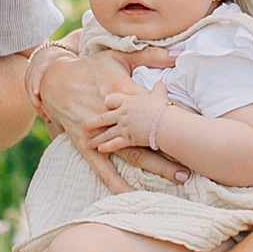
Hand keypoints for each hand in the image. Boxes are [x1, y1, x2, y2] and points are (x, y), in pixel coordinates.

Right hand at [39, 49, 187, 185]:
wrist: (54, 80)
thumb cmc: (90, 67)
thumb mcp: (119, 56)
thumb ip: (151, 55)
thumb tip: (179, 55)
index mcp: (125, 93)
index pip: (157, 109)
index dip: (177, 119)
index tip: (198, 128)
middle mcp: (115, 117)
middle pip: (149, 138)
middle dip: (171, 152)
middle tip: (193, 164)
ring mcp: (101, 134)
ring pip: (132, 155)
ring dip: (154, 167)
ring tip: (177, 178)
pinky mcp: (86, 145)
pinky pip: (103, 169)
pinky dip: (116, 183)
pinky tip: (131, 196)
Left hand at [92, 79, 167, 156]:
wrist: (165, 122)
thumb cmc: (162, 107)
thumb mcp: (159, 94)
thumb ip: (158, 88)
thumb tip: (160, 83)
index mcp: (127, 100)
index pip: (110, 99)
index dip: (107, 102)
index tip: (105, 104)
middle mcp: (122, 113)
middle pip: (103, 117)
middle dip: (93, 122)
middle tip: (84, 125)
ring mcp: (123, 126)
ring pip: (106, 132)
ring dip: (97, 138)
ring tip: (89, 142)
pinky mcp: (127, 139)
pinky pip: (114, 144)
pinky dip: (106, 147)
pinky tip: (100, 150)